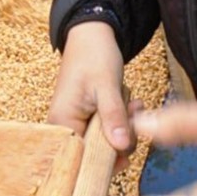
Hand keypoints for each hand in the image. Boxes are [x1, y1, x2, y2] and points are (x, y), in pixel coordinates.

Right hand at [46, 21, 132, 154]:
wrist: (92, 34)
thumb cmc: (93, 55)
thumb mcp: (106, 85)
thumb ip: (113, 116)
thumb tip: (121, 148)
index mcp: (62, 123)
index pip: (82, 160)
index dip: (107, 161)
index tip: (127, 149)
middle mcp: (65, 127)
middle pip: (96, 153)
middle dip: (119, 138)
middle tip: (133, 115)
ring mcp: (77, 122)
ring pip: (105, 141)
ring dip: (124, 127)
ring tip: (133, 105)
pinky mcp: (88, 117)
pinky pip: (107, 129)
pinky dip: (121, 120)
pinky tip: (131, 104)